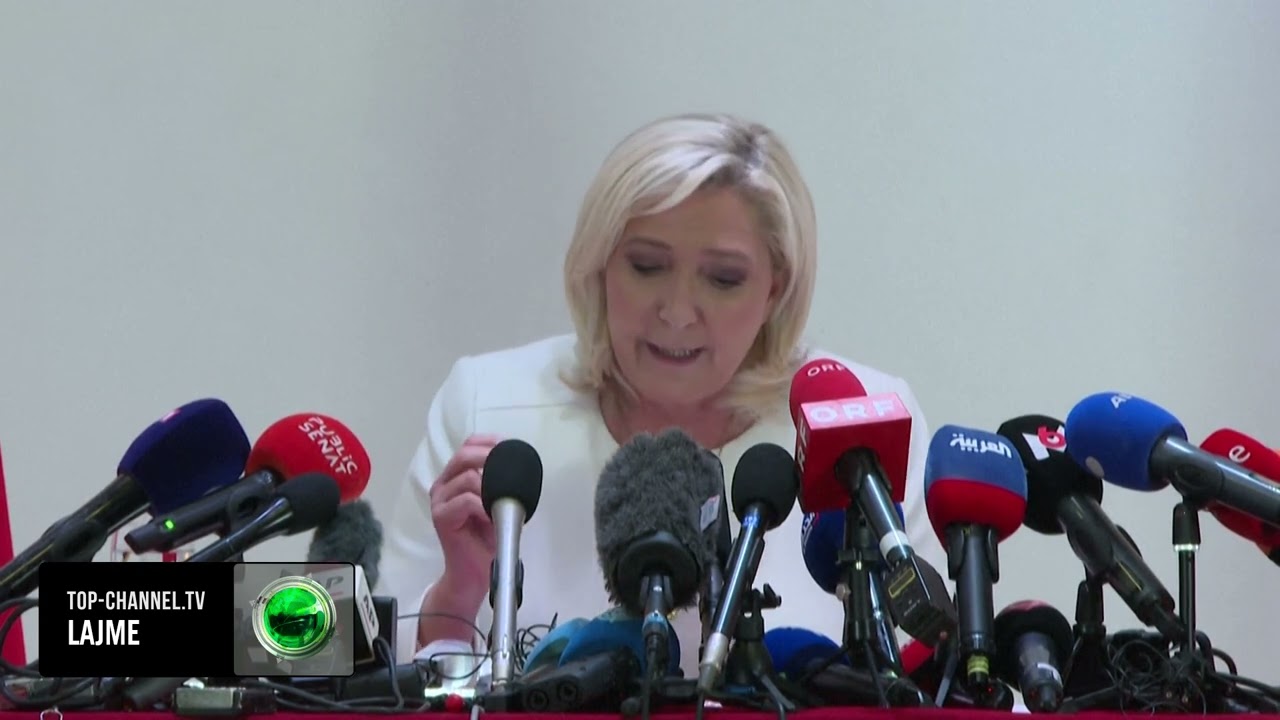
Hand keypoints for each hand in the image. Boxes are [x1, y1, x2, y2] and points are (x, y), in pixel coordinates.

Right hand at [429, 434, 501, 601]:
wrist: (475, 572)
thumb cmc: (486, 538)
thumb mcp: (497, 503)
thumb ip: (499, 482)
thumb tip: (517, 463)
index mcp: (455, 478)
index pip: (468, 446)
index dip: (488, 442)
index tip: (507, 446)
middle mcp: (444, 485)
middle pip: (464, 456)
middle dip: (489, 459)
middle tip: (507, 474)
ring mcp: (440, 500)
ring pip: (468, 479)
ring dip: (490, 491)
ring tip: (496, 509)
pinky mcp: (441, 517)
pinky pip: (467, 500)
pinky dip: (484, 507)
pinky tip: (490, 519)